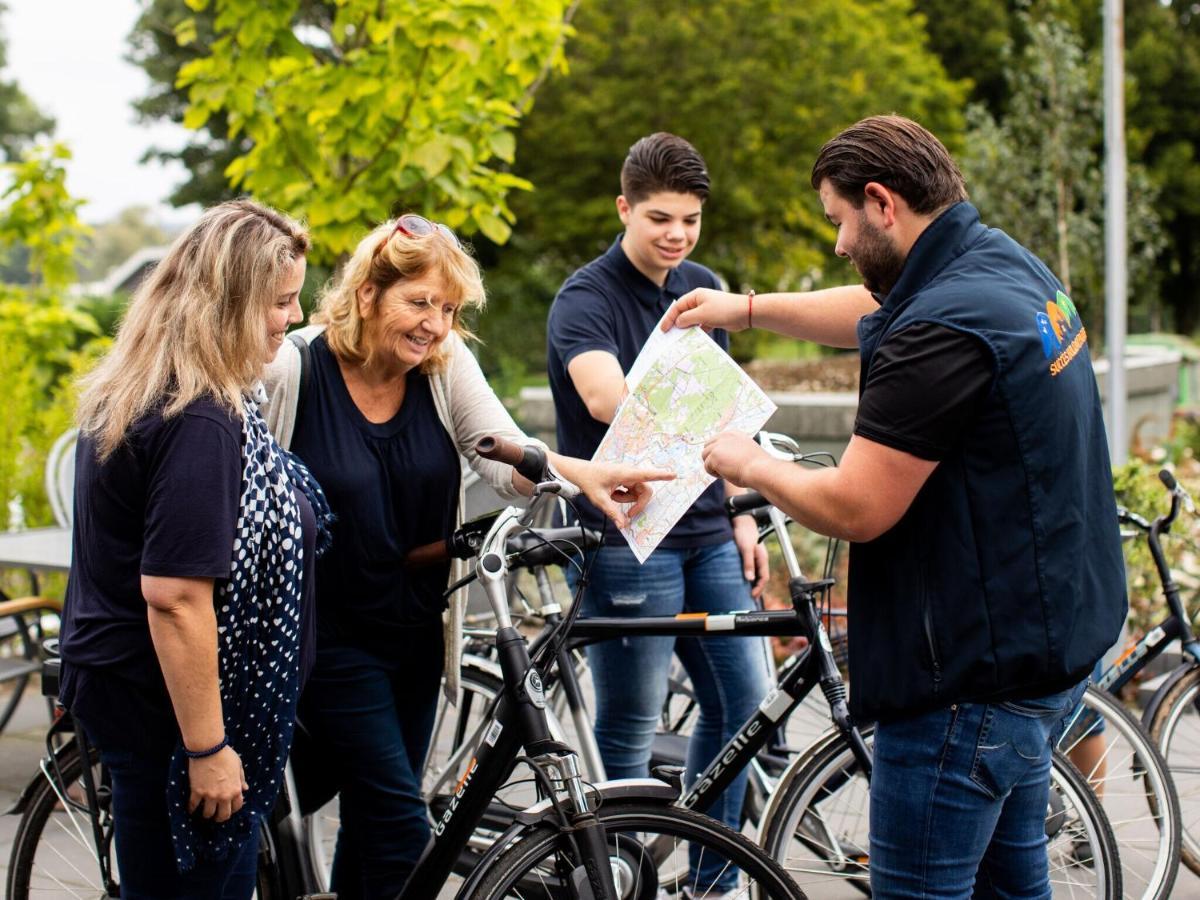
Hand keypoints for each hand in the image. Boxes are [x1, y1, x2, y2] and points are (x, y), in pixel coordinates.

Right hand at [187, 745, 246, 822]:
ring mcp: (210, 795)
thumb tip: (245, 788)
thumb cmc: (225, 755)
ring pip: (207, 814)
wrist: (209, 749)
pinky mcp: (197, 792)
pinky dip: (191, 809)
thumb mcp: (238, 766)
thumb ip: (241, 779)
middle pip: (223, 815)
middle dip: (220, 818)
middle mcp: (223, 795)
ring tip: (205, 812)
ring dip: (206, 814)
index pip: (237, 807)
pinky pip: (193, 806)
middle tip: (216, 817)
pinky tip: (191, 809)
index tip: (229, 808)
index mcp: (235, 789)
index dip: (233, 809)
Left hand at [553, 457, 675, 528]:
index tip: (674, 475)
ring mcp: (627, 476)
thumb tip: (623, 526)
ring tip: (612, 497)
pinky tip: (611, 493)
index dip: (661, 475)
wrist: (578, 473)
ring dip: (627, 500)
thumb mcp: (600, 500)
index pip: (647, 474)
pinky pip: (630, 492)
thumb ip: (613, 513)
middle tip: (629, 515)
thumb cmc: (589, 482)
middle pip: (644, 491)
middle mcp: (629, 473)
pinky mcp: (624, 479)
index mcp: (625, 473)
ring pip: (637, 493)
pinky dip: (622, 496)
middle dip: (638, 503)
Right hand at [661, 287, 752, 332]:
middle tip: (667, 336)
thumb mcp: (702, 314)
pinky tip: (692, 340)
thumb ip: (687, 318)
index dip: (669, 318)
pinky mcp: (713, 318)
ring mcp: (706, 310)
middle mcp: (699, 302)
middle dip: (676, 324)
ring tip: (678, 339)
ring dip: (686, 329)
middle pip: (683, 313)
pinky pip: (700, 326)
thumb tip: (677, 323)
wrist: (745, 313)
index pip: (677, 307)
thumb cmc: (723, 310)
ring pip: (692, 321)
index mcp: (695, 296)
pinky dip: (696, 332)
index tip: (663, 330)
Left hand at [701, 431, 765, 485]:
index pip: (716, 441)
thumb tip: (722, 457)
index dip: (718, 453)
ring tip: (726, 472)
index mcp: (733, 434)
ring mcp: (718, 445)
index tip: (724, 461)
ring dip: (713, 466)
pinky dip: (714, 473)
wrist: (760, 469)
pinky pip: (706, 467)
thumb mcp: (745, 451)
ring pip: (705, 456)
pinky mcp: (714, 456)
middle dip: (712, 458)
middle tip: (723, 468)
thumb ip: (733, 450)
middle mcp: (724, 436)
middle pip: (707, 447)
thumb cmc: (757, 465)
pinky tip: (725, 474)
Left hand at [732, 514, 768, 598]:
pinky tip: (741, 578)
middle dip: (756, 588)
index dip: (759, 588)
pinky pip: (750, 568)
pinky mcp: (748, 554)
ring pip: (755, 573)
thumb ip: (748, 563)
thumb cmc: (744, 532)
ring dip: (751, 582)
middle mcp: (760, 559)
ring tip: (745, 591)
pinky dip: (747, 575)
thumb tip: (749, 579)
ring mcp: (754, 556)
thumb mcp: (745, 548)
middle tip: (749, 597)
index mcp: (762, 558)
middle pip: (760, 577)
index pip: (764, 578)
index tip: (751, 596)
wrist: (740, 519)